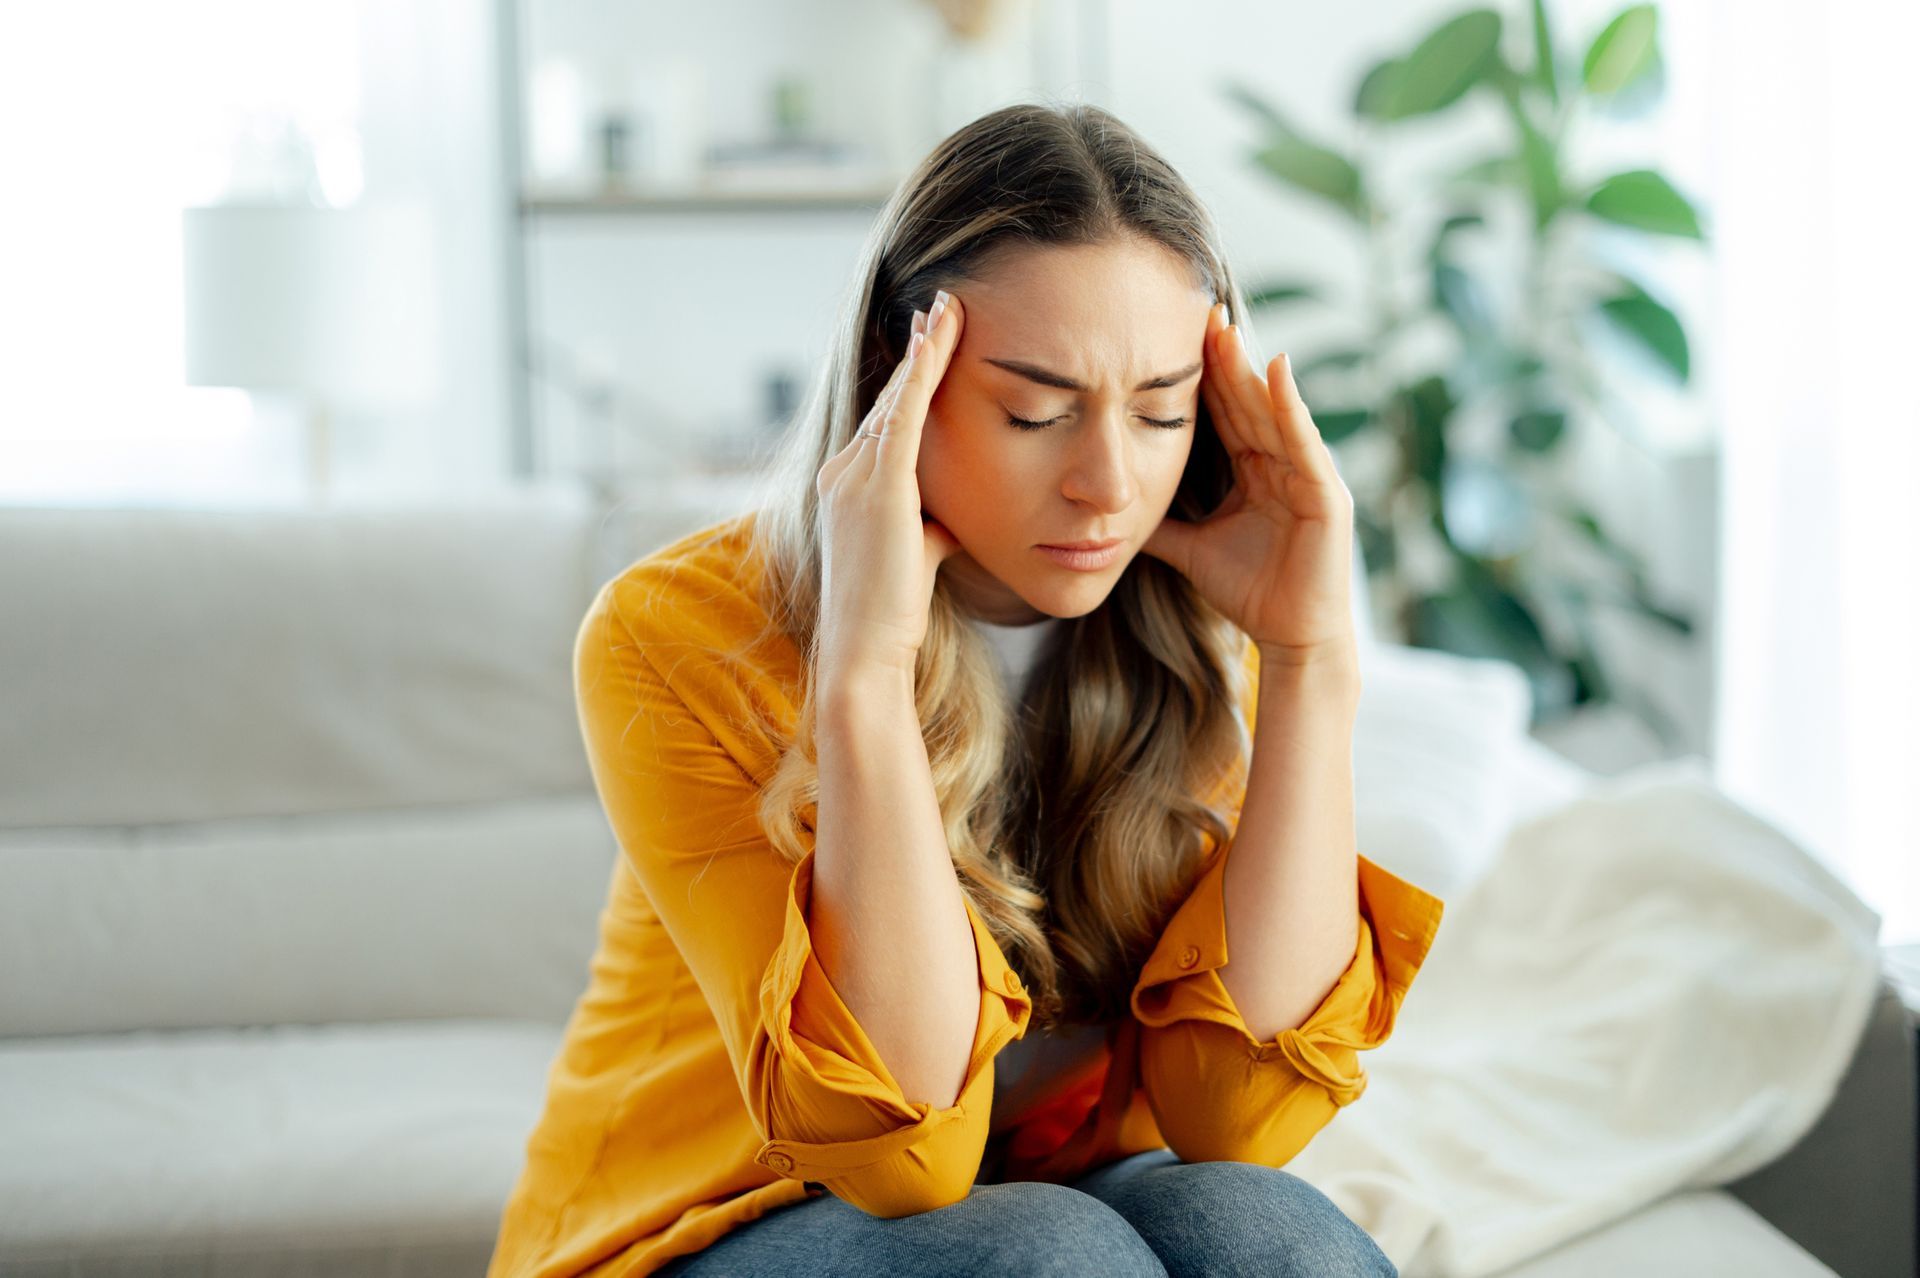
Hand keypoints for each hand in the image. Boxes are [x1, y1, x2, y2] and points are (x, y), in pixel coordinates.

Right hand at [815, 290, 967, 680]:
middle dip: (918, 351)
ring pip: (897, 398)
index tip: (930, 342)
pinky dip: (924, 372)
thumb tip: (953, 522)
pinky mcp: (878, 486)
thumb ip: (927, 527)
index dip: (910, 381)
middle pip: (888, 399)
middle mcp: (842, 472)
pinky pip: (905, 415)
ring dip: (926, 348)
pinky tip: (941, 338)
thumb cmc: (892, 613)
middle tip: (943, 304)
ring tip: (949, 307)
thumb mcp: (913, 555)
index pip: (885, 421)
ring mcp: (854, 477)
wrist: (865, 648)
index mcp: (845, 486)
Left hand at [1139, 302, 1358, 668]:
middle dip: (1224, 358)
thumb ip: (1160, 526)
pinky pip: (1304, 440)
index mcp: (1256, 471)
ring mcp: (1308, 474)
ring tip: (1226, 328)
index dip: (1203, 377)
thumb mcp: (1191, 549)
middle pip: (1248, 402)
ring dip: (1250, 369)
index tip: (1176, 336)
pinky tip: (1275, 368)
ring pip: (1273, 411)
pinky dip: (1290, 404)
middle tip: (1199, 310)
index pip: (1226, 414)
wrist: (1292, 638)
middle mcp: (1284, 464)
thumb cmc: (1253, 592)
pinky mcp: (1327, 492)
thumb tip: (1112, 512)